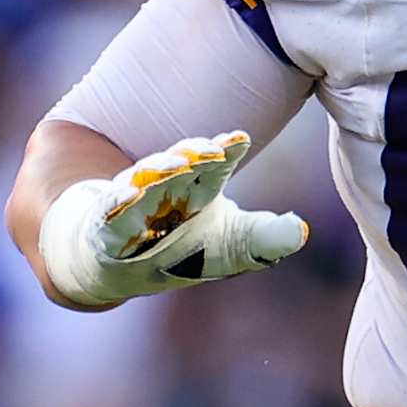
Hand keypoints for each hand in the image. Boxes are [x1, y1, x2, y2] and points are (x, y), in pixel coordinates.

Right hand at [37, 131, 307, 308]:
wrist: (121, 268)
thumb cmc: (182, 248)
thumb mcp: (231, 248)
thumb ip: (264, 239)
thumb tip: (300, 230)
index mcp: (198, 187)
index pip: (214, 163)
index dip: (226, 150)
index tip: (240, 139)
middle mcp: (166, 188)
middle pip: (181, 165)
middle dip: (195, 155)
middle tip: (212, 150)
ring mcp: (134, 203)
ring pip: (145, 181)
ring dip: (159, 171)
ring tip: (175, 166)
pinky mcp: (105, 226)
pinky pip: (111, 212)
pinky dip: (119, 202)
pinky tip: (127, 194)